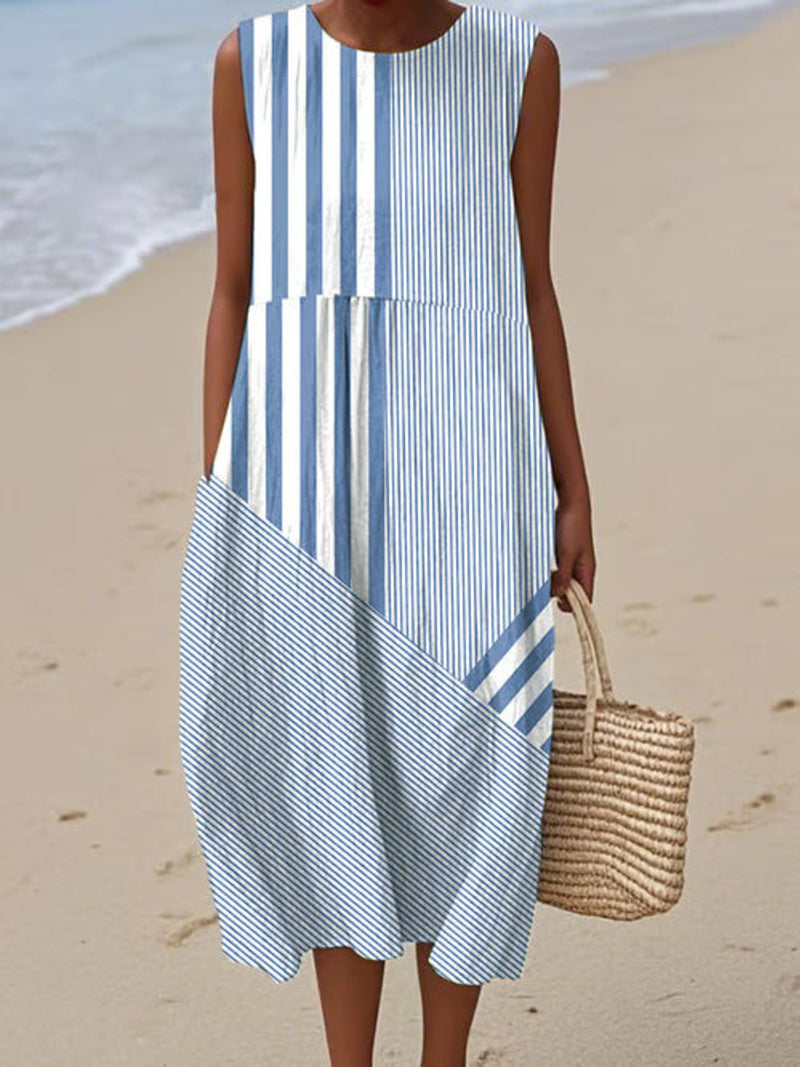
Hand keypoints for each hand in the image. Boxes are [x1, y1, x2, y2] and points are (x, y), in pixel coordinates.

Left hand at [550, 496, 595, 611]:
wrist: (571, 500)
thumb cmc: (572, 525)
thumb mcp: (566, 553)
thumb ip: (562, 575)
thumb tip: (558, 596)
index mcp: (587, 570)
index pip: (585, 599)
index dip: (573, 606)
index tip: (556, 602)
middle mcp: (581, 567)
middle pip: (573, 592)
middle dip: (560, 594)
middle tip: (544, 588)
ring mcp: (572, 560)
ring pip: (564, 581)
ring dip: (552, 583)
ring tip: (541, 577)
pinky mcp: (564, 552)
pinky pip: (558, 569)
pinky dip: (550, 573)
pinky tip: (540, 568)